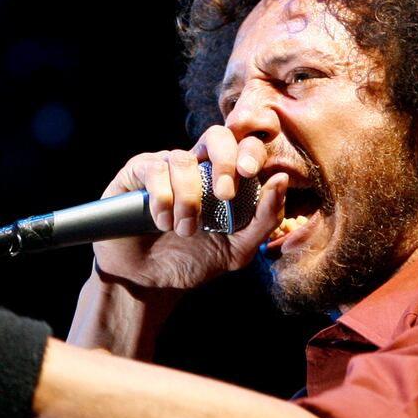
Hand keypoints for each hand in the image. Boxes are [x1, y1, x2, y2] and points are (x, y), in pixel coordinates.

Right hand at [91, 126, 286, 291]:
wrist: (151, 282)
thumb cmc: (195, 260)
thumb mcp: (238, 248)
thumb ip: (265, 218)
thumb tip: (280, 179)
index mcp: (226, 179)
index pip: (245, 147)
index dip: (250, 151)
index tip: (250, 174)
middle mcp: (198, 166)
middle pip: (217, 135)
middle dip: (225, 161)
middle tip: (225, 195)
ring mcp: (167, 166)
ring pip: (183, 160)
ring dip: (189, 199)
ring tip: (185, 230)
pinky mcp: (137, 172)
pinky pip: (154, 169)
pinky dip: (163, 198)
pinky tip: (162, 221)